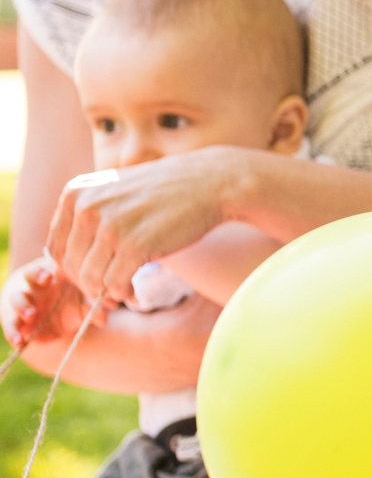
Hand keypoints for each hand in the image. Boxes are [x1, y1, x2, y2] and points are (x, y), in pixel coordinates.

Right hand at [3, 257, 107, 348]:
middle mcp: (35, 284)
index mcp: (53, 273)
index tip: (50, 276)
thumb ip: (92, 308)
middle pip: (29, 275)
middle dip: (35, 279)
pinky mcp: (18, 321)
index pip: (47, 264)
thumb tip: (103, 317)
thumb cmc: (73, 301)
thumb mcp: (84, 303)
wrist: (55, 316)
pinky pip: (11, 326)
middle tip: (43, 285)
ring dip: (23, 306)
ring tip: (30, 314)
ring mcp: (23, 302)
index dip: (44, 270)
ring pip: (17, 300)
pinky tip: (19, 341)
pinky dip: (13, 333)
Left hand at [47, 152, 241, 303]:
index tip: (94, 276)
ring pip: (90, 279)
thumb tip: (63, 263)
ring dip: (105, 293)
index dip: (72, 270)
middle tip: (109, 291)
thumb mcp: (114, 192)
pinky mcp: (134, 245)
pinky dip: (123, 294)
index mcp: (75, 193)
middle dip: (89, 285)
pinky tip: (134, 292)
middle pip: (70, 266)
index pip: (55, 246)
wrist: (210, 182)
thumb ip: (87, 217)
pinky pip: (114, 285)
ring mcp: (109, 226)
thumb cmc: (165, 192)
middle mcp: (86, 207)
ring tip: (122, 292)